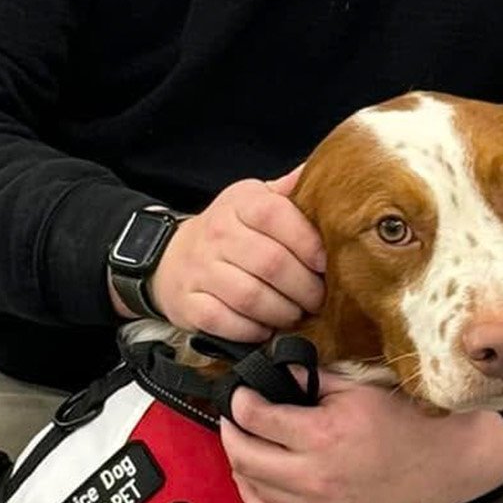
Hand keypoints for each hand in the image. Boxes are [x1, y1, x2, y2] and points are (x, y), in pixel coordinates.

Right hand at [148, 168, 325, 341]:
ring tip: (295, 314)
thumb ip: (291, 191)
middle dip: (304, 288)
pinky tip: (264, 327)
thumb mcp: (255, 201)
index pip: (275, 215)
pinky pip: (225, 321)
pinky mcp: (188, 303)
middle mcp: (217, 232)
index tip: (326, 263)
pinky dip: (251, 330)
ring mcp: (200, 269)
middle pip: (271, 263)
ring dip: (282, 312)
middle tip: (318, 298)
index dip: (308, 242)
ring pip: (251, 297)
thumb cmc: (229, 231)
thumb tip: (331, 171)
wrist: (171, 257)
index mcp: (240, 203)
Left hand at [220, 374, 502, 502]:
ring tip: (244, 443)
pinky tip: (254, 479)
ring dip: (239, 463)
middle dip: (231, 431)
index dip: (241, 401)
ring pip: (252, 490)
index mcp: (322, 435)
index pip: (257, 418)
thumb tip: (273, 370)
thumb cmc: (403, 420)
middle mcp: (314, 478)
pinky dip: (253, 497)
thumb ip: (311, 380)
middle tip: (234, 416)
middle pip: (244, 456)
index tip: (241, 392)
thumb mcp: (357, 389)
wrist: (444, 466)